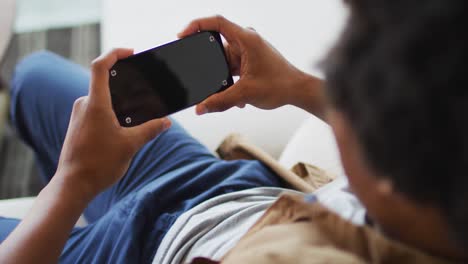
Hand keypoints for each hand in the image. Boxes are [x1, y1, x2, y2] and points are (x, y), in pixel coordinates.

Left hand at [56, 48, 171, 198]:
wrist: (74, 185)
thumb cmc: (99, 164)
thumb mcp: (130, 145)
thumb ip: (150, 130)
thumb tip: (166, 122)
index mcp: (95, 104)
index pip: (100, 66)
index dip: (115, 53)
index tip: (130, 53)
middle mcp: (84, 105)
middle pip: (105, 83)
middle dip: (126, 85)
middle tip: (144, 90)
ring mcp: (79, 115)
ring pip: (102, 99)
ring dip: (120, 102)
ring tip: (138, 114)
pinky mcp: (79, 125)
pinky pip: (97, 110)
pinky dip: (112, 112)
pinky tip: (124, 127)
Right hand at [178, 15, 322, 114]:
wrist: (297, 91)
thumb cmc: (280, 85)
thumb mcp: (246, 93)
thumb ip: (220, 101)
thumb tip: (200, 108)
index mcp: (246, 39)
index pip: (216, 22)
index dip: (196, 25)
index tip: (182, 36)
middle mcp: (245, 41)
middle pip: (216, 46)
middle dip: (209, 64)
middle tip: (204, 77)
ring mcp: (246, 51)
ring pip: (222, 62)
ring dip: (222, 78)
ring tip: (229, 93)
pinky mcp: (247, 61)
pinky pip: (230, 69)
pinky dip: (229, 82)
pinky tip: (236, 97)